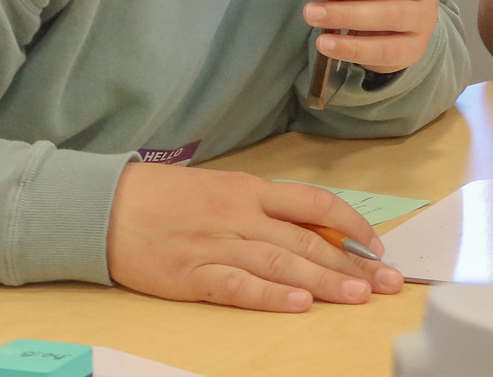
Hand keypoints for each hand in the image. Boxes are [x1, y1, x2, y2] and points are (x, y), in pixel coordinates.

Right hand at [106, 163, 403, 312]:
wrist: (104, 206)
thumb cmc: (166, 197)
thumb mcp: (222, 189)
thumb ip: (265, 208)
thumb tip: (314, 228)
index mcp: (251, 190)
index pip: (316, 205)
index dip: (352, 225)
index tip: (378, 248)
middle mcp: (241, 216)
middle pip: (308, 240)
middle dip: (353, 264)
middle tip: (388, 283)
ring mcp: (217, 246)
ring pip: (282, 264)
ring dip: (325, 281)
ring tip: (358, 295)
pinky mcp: (191, 275)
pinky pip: (238, 286)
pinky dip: (270, 295)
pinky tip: (299, 303)